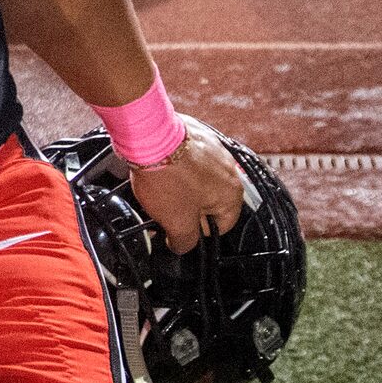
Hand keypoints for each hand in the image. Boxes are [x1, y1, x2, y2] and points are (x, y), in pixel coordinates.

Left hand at [127, 115, 250, 255]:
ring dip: (179, 189)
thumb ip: (184, 241)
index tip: (180, 231)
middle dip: (185, 210)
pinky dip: (175, 168)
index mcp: (232, 195)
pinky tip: (159, 171)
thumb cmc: (167, 176)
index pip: (221, 226)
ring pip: (197, 182)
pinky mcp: (197, 138)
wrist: (150, 136)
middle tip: (163, 210)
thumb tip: (182, 246)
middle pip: (208, 203)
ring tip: (158, 189)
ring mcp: (214, 151)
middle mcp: (229, 171)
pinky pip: (188, 161)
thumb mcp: (176, 221)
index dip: (197, 233)